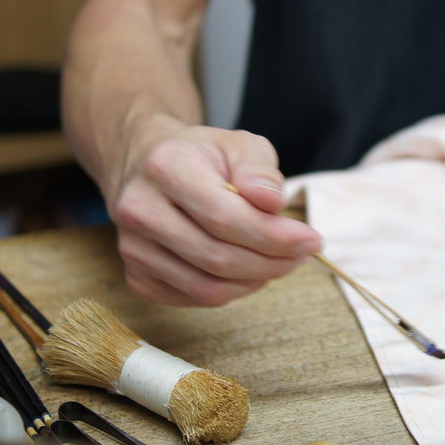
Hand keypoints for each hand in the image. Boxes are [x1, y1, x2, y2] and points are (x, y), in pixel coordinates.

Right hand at [105, 116, 321, 305]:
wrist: (151, 171)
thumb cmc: (204, 158)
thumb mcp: (239, 144)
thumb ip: (259, 169)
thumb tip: (272, 202)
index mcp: (166, 168)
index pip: (224, 217)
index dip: (273, 236)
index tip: (311, 240)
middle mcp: (139, 210)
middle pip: (217, 258)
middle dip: (272, 262)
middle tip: (302, 254)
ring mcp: (133, 249)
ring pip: (208, 288)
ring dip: (255, 280)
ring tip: (279, 261)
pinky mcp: (136, 278)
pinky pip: (194, 299)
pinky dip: (232, 291)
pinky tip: (248, 270)